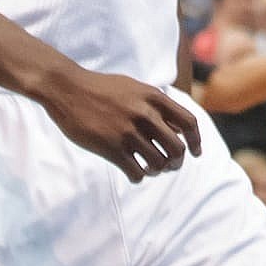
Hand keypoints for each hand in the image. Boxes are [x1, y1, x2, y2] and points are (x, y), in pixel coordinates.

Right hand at [39, 64, 201, 183]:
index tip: (196, 153)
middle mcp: (145, 114)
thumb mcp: (135, 88)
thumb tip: (177, 126)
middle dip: (176, 162)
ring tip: (150, 168)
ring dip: (157, 171)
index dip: (196, 141)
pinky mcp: (111, 148)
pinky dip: (139, 176)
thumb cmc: (102, 88)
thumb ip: (155, 104)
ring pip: (158, 164)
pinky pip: (137, 173)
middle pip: (177, 149)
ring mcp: (128, 132)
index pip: (189, 123)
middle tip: (169, 165)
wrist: (69, 89)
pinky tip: (133, 171)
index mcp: (154, 97)